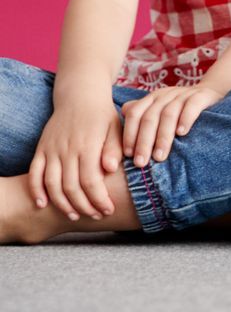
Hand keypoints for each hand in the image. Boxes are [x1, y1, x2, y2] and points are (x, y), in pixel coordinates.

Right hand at [29, 96, 124, 220]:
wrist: (80, 96)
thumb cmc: (103, 115)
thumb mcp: (116, 128)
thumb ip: (114, 148)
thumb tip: (111, 169)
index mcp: (88, 144)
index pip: (91, 180)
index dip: (98, 199)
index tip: (108, 209)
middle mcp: (67, 149)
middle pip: (71, 186)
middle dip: (84, 205)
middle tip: (95, 215)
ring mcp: (51, 149)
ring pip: (52, 184)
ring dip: (61, 203)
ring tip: (74, 215)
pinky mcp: (41, 149)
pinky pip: (34, 173)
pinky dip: (35, 190)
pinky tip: (42, 204)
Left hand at [121, 82, 227, 166]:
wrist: (211, 92)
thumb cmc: (179, 110)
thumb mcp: (158, 111)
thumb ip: (139, 118)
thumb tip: (117, 133)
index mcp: (151, 99)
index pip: (134, 114)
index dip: (130, 134)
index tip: (128, 155)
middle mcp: (165, 95)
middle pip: (149, 117)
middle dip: (143, 142)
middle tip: (141, 163)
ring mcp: (183, 94)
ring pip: (168, 114)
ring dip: (162, 137)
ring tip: (160, 157)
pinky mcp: (201, 96)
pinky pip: (191, 106)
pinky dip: (185, 119)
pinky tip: (182, 133)